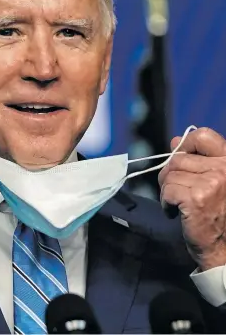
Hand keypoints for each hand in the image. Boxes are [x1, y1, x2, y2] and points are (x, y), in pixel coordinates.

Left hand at [158, 127, 225, 270]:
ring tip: (178, 204)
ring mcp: (212, 183)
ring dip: (167, 189)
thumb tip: (175, 141)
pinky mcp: (197, 198)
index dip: (185, 144)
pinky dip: (166, 202)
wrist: (224, 251)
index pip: (203, 135)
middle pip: (178, 158)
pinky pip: (168, 190)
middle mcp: (225, 169)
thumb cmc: (218, 216)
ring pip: (170, 173)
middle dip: (170, 174)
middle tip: (177, 192)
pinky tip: (176, 213)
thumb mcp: (213, 183)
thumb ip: (197, 161)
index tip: (179, 157)